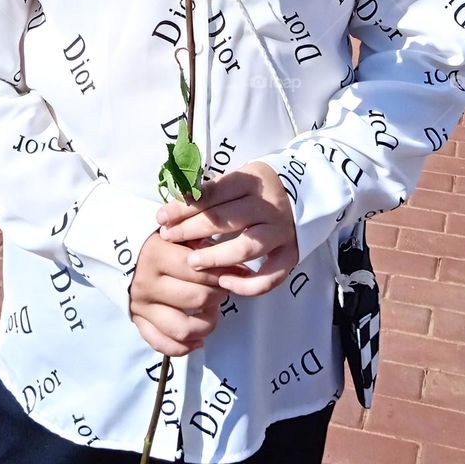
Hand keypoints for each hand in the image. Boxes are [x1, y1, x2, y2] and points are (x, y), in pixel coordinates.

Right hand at [129, 232, 226, 356]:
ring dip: (206, 323)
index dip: (221, 273)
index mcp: (156, 256)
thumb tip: (239, 268)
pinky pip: (163, 345)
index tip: (235, 271)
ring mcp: (141, 306)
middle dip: (218, 295)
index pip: (198, 270)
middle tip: (224, 288)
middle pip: (196, 299)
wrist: (123, 251)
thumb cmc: (159, 240)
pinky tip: (198, 339)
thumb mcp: (179, 234)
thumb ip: (203, 247)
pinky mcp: (138, 322)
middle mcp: (146, 283)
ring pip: (183, 328)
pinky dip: (184, 347)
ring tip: (212, 310)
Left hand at [156, 163, 297, 297]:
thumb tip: (172, 206)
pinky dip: (248, 283)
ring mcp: (280, 231)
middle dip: (191, 230)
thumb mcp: (235, 179)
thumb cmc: (256, 189)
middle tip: (168, 238)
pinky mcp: (290, 254)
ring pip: (245, 247)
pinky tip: (224, 282)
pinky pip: (271, 276)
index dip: (184, 207)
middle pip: (224, 219)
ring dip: (215, 256)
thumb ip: (209, 192)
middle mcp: (267, 206)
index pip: (212, 194)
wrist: (303, 193)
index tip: (161, 218)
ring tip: (191, 262)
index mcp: (251, 182)